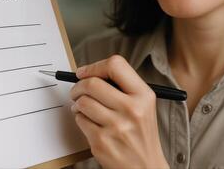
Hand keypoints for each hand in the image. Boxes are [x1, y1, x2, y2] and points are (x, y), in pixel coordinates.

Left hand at [70, 54, 168, 168]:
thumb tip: (91, 73)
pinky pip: (80, 120)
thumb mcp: (144, 105)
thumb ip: (123, 86)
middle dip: (78, 85)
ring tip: (83, 106)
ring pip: (82, 102)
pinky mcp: (101, 142)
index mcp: (143, 95)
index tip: (85, 72)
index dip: (95, 66)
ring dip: (77, 103)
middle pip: (92, 83)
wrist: (146, 166)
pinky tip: (89, 122)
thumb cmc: (141, 134)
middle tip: (77, 89)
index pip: (116, 65)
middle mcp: (131, 109)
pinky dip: (80, 118)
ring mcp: (116, 127)